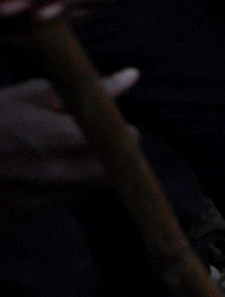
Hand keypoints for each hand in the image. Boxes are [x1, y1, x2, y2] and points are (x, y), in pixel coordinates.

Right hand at [0, 71, 136, 227]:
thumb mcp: (35, 95)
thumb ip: (88, 91)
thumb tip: (132, 77)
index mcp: (64, 141)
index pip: (125, 146)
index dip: (124, 136)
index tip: (115, 129)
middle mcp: (57, 177)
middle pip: (110, 174)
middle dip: (109, 159)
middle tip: (87, 142)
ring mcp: (38, 202)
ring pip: (84, 191)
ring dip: (81, 174)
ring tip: (50, 153)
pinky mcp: (20, 219)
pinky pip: (54, 204)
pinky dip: (54, 189)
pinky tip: (32, 172)